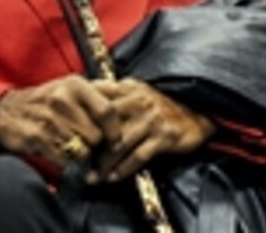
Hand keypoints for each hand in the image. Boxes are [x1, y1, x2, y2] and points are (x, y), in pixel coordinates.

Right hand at [0, 75, 120, 169]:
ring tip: (80, 153)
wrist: (6, 110)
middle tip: (97, 152)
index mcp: (76, 85)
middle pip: (96, 135)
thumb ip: (99, 90)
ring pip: (82, 150)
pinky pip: (64, 160)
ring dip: (84, 157)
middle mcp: (63, 100)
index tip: (116, 141)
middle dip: (99, 147)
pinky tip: (65, 157)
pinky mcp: (37, 139)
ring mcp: (49, 120)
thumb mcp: (71, 85)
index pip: (107, 111)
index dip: (115, 130)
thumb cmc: (47, 98)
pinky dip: (68, 164)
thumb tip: (127, 93)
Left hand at [87, 79, 214, 183]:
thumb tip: (86, 98)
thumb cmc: (163, 105)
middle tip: (75, 160)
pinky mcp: (163, 136)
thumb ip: (117, 94)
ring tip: (92, 177)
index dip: (80, 110)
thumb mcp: (140, 91)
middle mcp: (139, 101)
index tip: (67, 128)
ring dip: (103, 164)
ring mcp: (151, 119)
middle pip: (104, 123)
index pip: (98, 95)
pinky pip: (138, 156)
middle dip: (88, 144)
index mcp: (130, 88)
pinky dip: (123, 170)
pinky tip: (113, 178)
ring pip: (118, 144)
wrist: (198, 113)